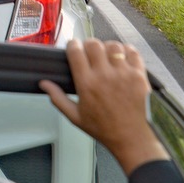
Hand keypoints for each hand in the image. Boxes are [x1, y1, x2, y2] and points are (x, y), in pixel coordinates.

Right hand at [39, 38, 168, 175]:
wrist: (133, 139)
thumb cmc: (104, 129)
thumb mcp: (75, 117)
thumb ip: (57, 98)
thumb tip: (43, 84)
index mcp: (87, 84)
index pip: (76, 51)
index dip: (72, 45)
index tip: (73, 47)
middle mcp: (105, 75)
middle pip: (93, 44)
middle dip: (88, 44)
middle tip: (89, 51)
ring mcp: (124, 74)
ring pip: (113, 45)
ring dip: (107, 47)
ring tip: (107, 54)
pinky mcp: (139, 75)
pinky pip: (132, 52)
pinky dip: (126, 50)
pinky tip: (122, 57)